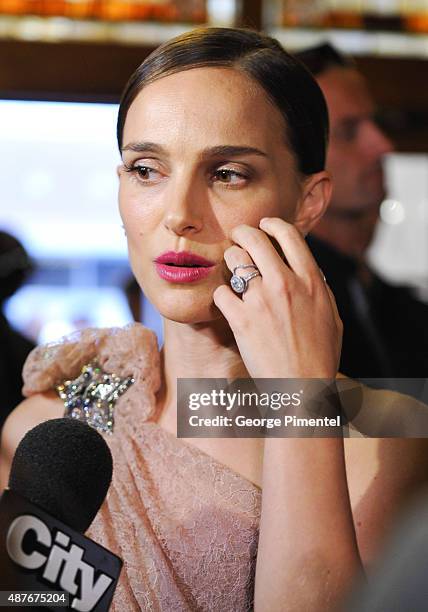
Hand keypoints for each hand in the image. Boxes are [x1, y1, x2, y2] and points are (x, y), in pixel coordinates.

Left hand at [213, 217, 341, 378]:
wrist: (301, 388)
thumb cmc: (320, 356)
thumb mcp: (332, 316)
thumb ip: (318, 289)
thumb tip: (308, 270)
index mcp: (311, 281)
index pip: (289, 234)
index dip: (273, 223)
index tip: (264, 224)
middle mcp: (286, 284)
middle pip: (255, 238)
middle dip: (243, 233)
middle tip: (238, 237)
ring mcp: (261, 301)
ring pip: (235, 260)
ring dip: (231, 262)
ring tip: (233, 272)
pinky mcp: (241, 320)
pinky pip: (221, 293)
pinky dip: (222, 297)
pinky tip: (227, 304)